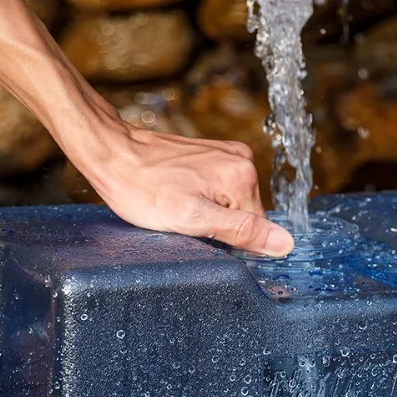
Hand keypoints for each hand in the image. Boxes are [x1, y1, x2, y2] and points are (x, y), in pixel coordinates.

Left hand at [83, 123, 295, 256]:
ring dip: (208, 211)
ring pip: (230, 203)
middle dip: (216, 224)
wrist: (111, 153)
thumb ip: (241, 232)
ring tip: (176, 204)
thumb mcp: (191, 220)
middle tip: (182, 219)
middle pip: (244, 214)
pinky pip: (219, 188)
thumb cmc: (142, 188)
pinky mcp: (212, 152)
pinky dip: (201, 197)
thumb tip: (285, 244)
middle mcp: (242, 160)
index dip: (225, 241)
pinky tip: (178, 194)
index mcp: (243, 176)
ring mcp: (228, 153)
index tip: (196, 233)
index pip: (255, 229)